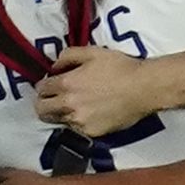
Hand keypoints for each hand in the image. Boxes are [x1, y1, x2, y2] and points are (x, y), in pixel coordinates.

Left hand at [34, 45, 162, 136]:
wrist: (143, 88)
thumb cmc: (120, 67)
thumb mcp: (92, 52)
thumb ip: (67, 56)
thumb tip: (54, 66)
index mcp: (67, 84)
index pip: (41, 89)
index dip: (43, 85)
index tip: (50, 84)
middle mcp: (69, 105)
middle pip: (42, 110)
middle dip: (43, 103)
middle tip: (52, 98)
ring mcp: (80, 121)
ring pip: (57, 121)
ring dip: (59, 113)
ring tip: (71, 105)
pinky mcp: (91, 132)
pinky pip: (75, 128)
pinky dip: (77, 121)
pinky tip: (88, 112)